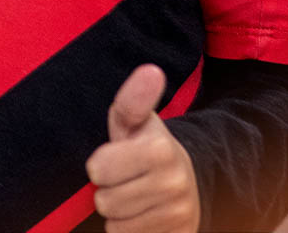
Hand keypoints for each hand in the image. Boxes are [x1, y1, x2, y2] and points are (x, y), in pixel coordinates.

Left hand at [85, 63, 200, 232]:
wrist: (188, 183)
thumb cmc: (148, 149)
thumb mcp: (137, 122)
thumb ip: (134, 98)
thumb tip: (151, 70)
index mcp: (161, 149)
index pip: (98, 169)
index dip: (100, 165)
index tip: (115, 158)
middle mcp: (174, 184)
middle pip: (105, 202)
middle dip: (108, 191)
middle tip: (126, 180)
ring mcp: (177, 215)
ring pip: (116, 226)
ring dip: (118, 215)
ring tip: (134, 198)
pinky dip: (130, 231)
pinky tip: (142, 217)